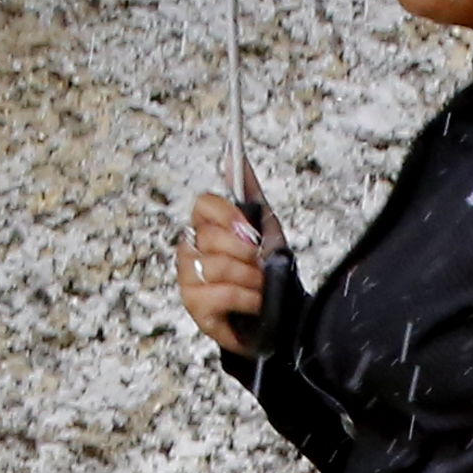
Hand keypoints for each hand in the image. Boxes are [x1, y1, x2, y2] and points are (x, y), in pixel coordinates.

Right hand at [177, 190, 273, 353]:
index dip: (227, 215)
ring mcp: (188, 280)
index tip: (250, 230)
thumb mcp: (266, 227)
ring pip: (216, 266)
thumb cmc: (270, 272)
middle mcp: (190, 251)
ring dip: (251, 278)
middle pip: (210, 237)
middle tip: (259, 265)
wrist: (284, 315)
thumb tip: (234, 157)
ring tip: (260, 287)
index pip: (203, 206)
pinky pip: (220, 293)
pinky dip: (247, 298)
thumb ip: (249, 192)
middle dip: (246, 253)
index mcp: (205, 228)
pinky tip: (255, 303)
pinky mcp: (195, 307)